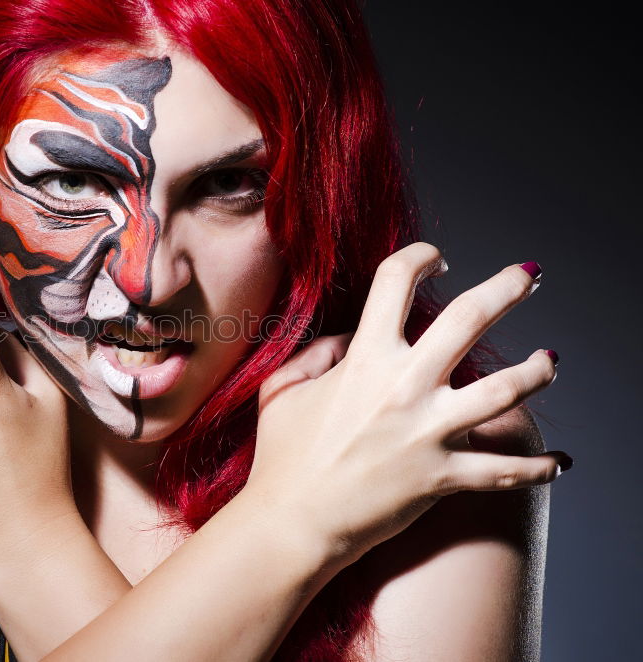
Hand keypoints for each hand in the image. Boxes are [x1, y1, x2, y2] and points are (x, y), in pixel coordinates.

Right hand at [250, 242, 568, 561]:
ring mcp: (430, 433)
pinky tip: (559, 463)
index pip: (397, 280)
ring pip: (506, 390)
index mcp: (365, 359)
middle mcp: (406, 387)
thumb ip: (317, 351)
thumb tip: (351, 337)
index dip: (420, 257)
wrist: (293, 524)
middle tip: (529, 275)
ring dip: (538, 370)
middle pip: (470, 319)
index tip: (436, 261)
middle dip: (507, 287)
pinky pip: (504, 472)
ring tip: (551, 361)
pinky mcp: (444, 478)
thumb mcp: (282, 389)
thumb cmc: (282, 456)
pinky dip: (537, 469)